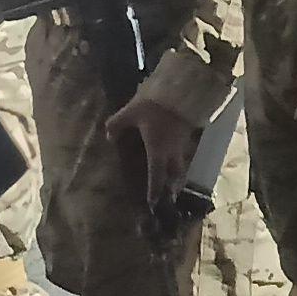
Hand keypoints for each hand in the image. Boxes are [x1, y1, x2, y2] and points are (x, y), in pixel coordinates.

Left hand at [115, 92, 198, 206]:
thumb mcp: (130, 113)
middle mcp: (172, 151)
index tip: (153, 205)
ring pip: (181, 162)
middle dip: (172, 187)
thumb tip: (109, 136)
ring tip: (173, 178)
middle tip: (170, 196)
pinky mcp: (188, 132)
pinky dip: (178, 156)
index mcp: (157, 151)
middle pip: (175, 174)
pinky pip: (183, 149)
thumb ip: (116, 125)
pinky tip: (174, 152)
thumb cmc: (155, 105)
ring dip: (177, 173)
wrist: (183, 89)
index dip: (154, 192)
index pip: (156, 177)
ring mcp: (182, 142)